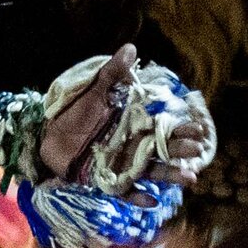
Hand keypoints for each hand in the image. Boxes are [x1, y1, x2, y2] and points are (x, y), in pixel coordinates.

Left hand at [35, 46, 212, 192]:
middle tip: (197, 150)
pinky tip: (152, 200)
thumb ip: (113, 73)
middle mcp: (135, 146)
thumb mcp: (94, 91)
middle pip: (163, 150)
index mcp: (135, 124)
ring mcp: (123, 164)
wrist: (48, 135)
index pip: (164, 127)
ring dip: (170, 175)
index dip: (182, 129)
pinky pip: (127, 191)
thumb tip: (131, 47)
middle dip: (182, 151)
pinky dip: (139, 197)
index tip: (199, 129)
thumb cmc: (74, 112)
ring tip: (190, 178)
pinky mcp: (108, 180)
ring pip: (152, 172)